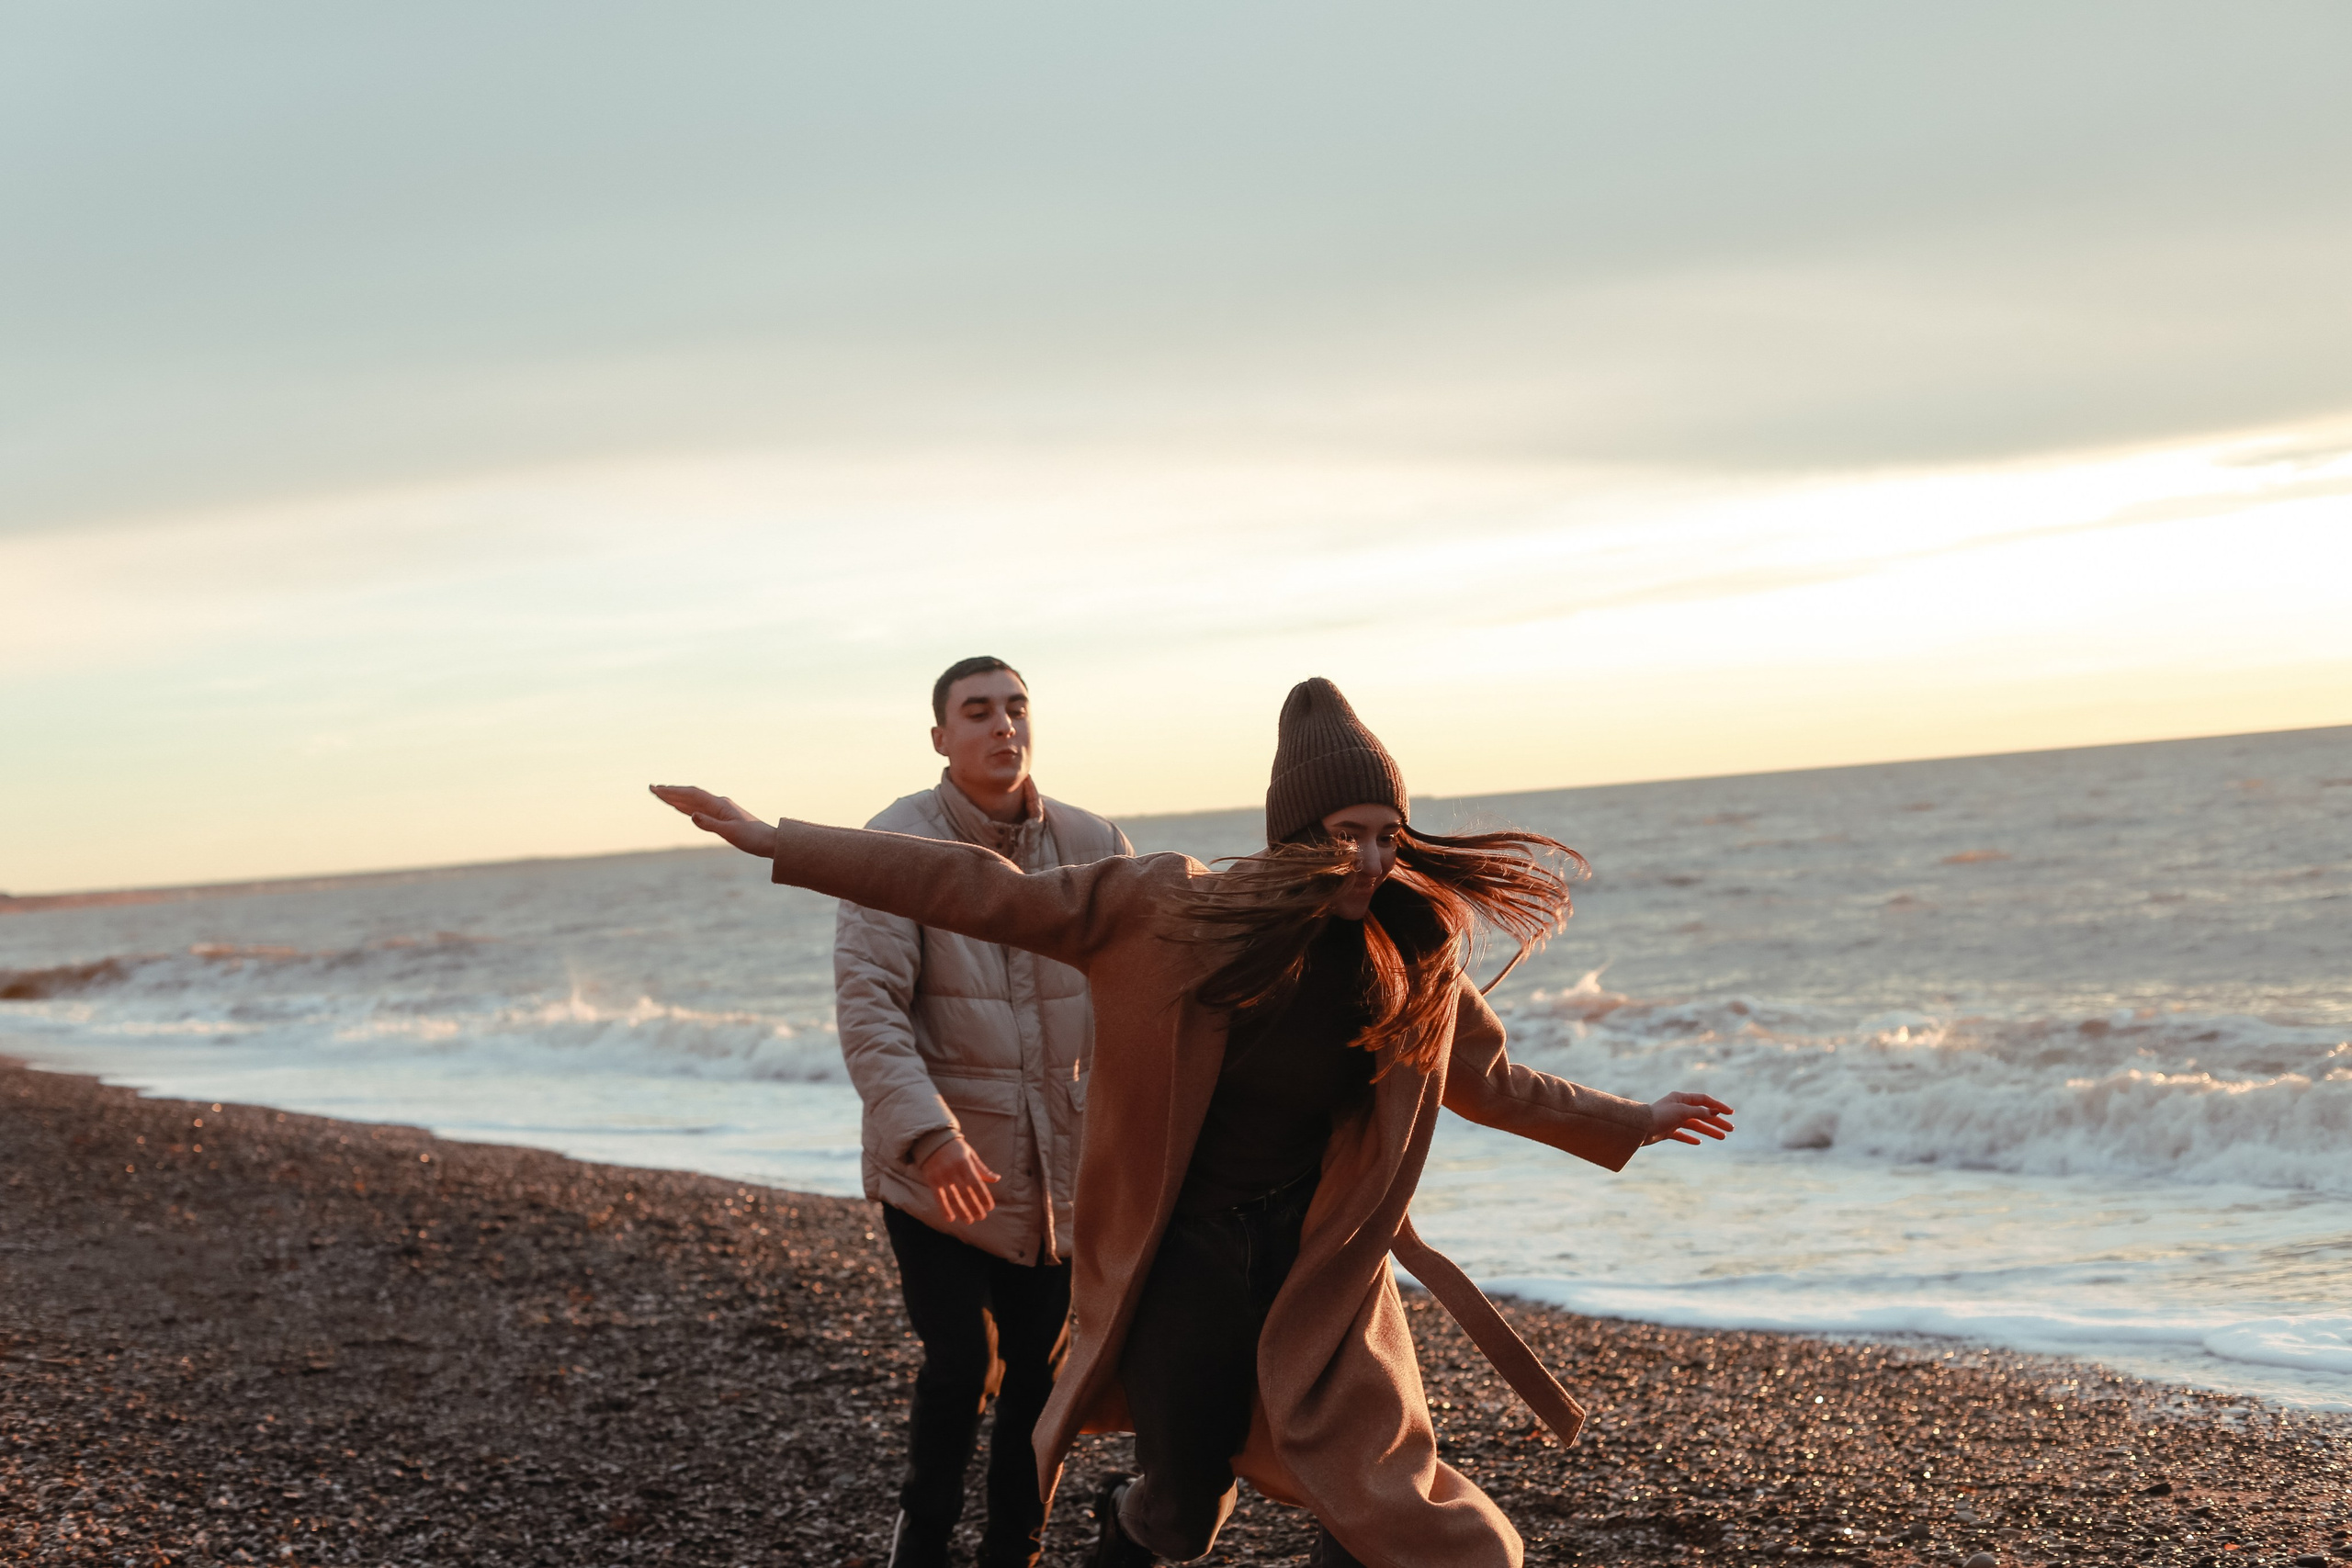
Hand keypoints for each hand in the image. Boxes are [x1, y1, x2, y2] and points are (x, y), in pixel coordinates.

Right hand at [649, 785, 777, 856]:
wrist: (770, 842)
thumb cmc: (753, 838)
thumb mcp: (731, 833)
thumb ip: (710, 824)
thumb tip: (692, 815)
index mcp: (719, 804)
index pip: (692, 794)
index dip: (673, 791)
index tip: (657, 790)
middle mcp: (718, 804)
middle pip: (690, 795)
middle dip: (671, 792)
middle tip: (652, 789)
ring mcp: (720, 810)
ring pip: (693, 801)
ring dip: (677, 798)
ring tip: (661, 795)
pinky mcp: (722, 817)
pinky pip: (699, 809)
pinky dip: (686, 806)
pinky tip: (680, 808)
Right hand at [918, 1137, 1000, 1224]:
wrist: (932, 1139)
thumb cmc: (955, 1148)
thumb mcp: (970, 1155)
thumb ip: (982, 1169)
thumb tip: (996, 1179)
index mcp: (964, 1163)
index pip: (976, 1183)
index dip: (983, 1196)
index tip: (990, 1207)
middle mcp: (953, 1170)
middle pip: (966, 1193)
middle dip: (974, 1207)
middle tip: (982, 1217)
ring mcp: (941, 1176)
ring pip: (953, 1198)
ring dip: (961, 1211)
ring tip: (969, 1221)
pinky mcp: (931, 1180)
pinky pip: (939, 1198)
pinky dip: (944, 1209)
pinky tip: (950, 1218)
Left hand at [1646, 1090, 1734, 1145]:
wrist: (1639, 1128)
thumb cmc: (1659, 1116)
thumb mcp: (1682, 1112)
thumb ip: (1699, 1112)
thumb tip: (1715, 1112)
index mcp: (1681, 1098)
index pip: (1704, 1100)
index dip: (1718, 1106)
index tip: (1730, 1113)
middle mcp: (1677, 1107)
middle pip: (1702, 1114)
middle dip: (1717, 1121)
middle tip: (1731, 1129)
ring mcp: (1672, 1119)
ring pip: (1695, 1125)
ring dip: (1708, 1130)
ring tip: (1722, 1137)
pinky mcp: (1666, 1131)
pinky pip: (1682, 1134)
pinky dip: (1690, 1138)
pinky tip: (1699, 1142)